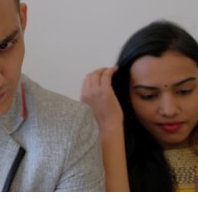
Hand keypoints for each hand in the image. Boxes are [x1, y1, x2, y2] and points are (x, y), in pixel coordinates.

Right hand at [81, 67, 129, 190]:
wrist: (107, 128)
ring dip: (104, 69)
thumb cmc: (101, 123)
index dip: (92, 76)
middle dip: (97, 71)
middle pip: (90, 75)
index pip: (85, 82)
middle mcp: (87, 93)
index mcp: (82, 99)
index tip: (99, 75)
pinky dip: (110, 70)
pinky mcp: (105, 90)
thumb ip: (90, 102)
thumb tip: (96, 96)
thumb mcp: (89, 111)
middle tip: (105, 70)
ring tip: (110, 69)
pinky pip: (106, 75)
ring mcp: (96, 91)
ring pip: (97, 73)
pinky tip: (115, 69)